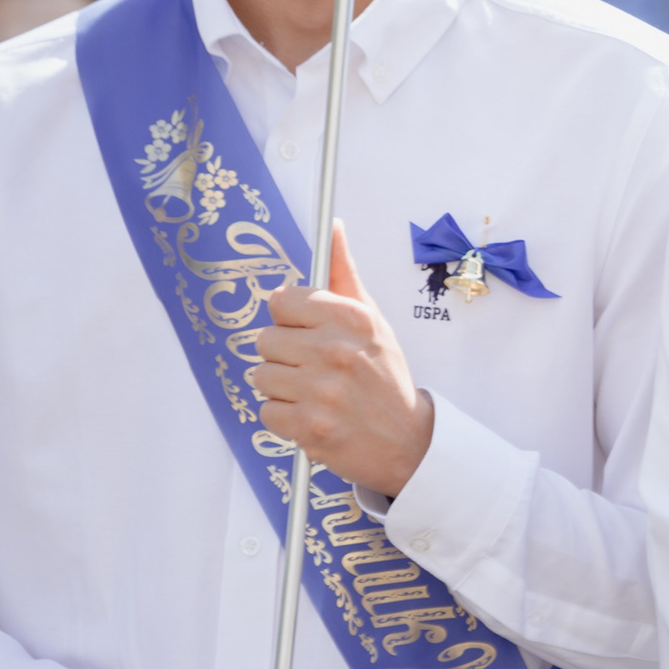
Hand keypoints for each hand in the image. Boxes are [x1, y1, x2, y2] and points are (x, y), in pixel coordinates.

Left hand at [253, 223, 434, 494]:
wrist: (407, 441)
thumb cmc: (385, 376)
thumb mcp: (373, 320)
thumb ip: (344, 275)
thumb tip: (333, 228)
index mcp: (352, 319)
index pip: (282, 300)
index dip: (291, 318)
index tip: (308, 331)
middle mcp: (336, 351)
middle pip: (266, 339)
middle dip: (285, 354)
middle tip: (315, 367)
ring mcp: (322, 391)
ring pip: (262, 375)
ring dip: (283, 387)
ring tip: (314, 393)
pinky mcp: (309, 427)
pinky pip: (266, 411)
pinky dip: (284, 417)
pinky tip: (313, 415)